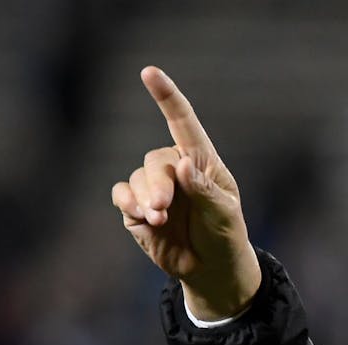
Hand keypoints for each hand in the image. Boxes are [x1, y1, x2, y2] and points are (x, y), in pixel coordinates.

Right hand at [111, 66, 260, 320]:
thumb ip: (204, 190)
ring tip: (160, 219)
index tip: (149, 72)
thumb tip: (181, 164)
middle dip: (158, 184)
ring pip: (137, 179)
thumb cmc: (225, 235)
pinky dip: (129, 204)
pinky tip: (143, 218)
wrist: (211, 267)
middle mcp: (175, 168)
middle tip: (164, 209)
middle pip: (155, 160)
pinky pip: (122, 196)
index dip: (166, 96)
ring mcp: (154, 187)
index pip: (183, 123)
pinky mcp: (136, 207)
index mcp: (202, 161)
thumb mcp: (224, 215)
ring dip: (145, 198)